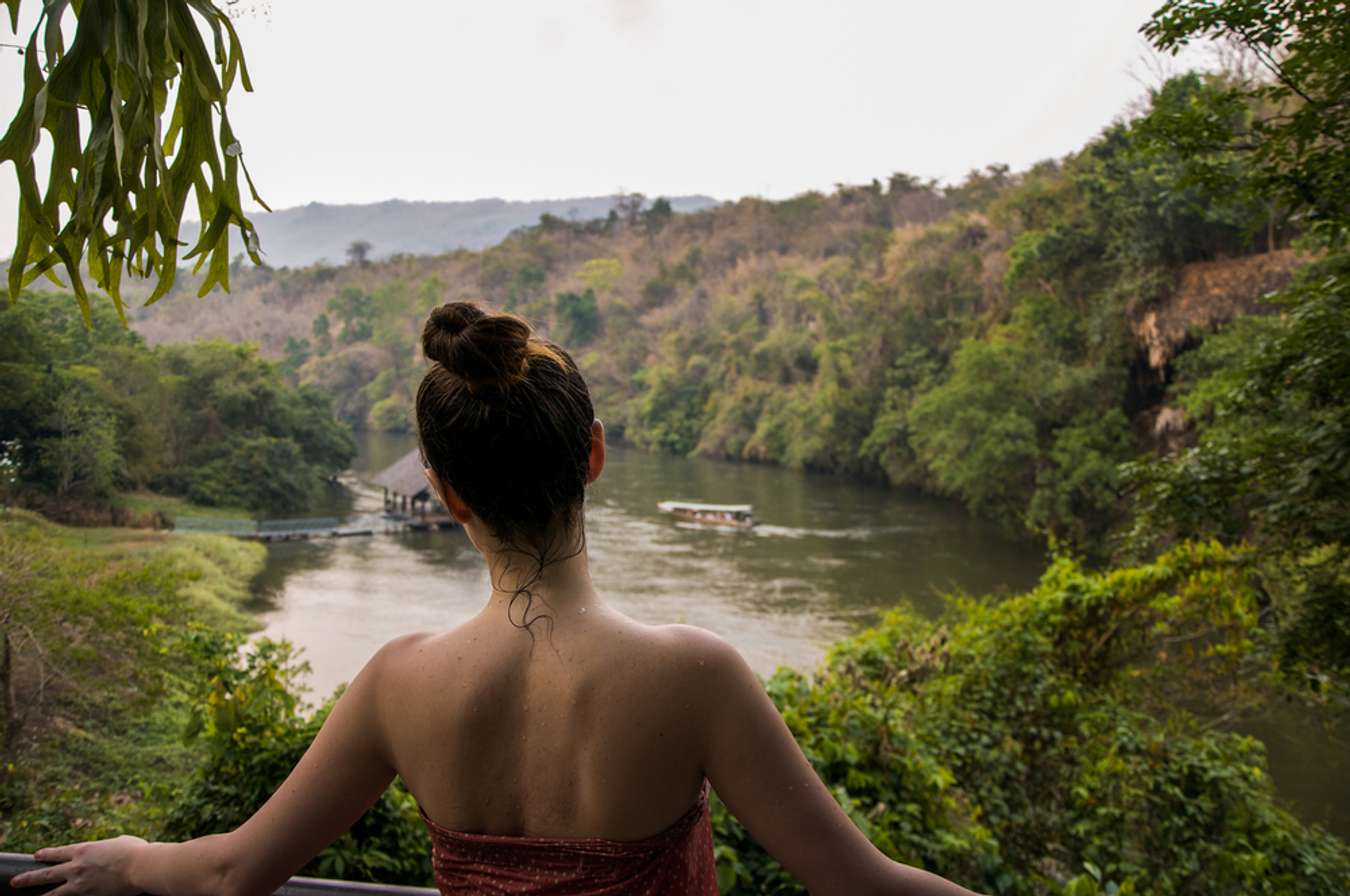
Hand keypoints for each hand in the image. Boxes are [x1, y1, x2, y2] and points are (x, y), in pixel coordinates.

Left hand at [9, 836, 146, 894]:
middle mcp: (77, 866)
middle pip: (46, 873)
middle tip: (16, 881)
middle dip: (29, 877)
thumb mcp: (121, 842)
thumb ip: (111, 846)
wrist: (141, 866)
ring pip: (53, 892)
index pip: (58, 852)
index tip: (37, 855)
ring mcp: (80, 883)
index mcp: (84, 849)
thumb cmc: (136, 851)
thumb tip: (113, 848)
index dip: (46, 854)